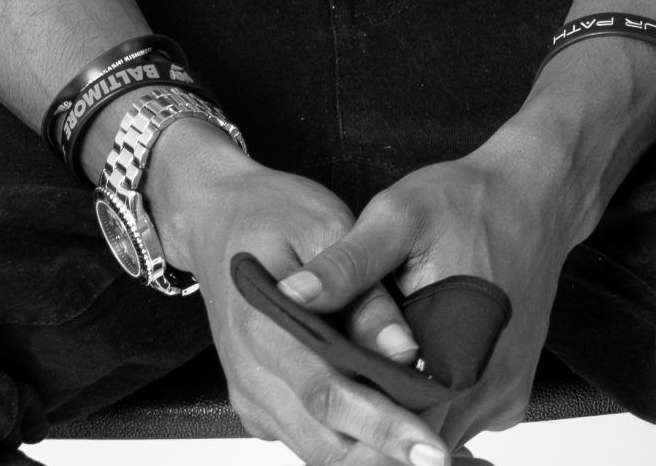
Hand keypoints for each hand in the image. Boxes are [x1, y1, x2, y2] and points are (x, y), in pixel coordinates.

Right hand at [147, 118, 453, 465]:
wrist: (216, 216)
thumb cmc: (273, 212)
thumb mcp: (326, 226)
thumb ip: (363, 293)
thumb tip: (404, 352)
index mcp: (263, 324)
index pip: (328, 394)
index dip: (383, 428)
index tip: (431, 448)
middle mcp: (250, 371)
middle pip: (323, 443)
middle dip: (383, 456)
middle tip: (439, 454)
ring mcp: (249, 393)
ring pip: (316, 452)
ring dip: (368, 456)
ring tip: (420, 445)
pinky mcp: (255, 404)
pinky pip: (305, 440)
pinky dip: (347, 444)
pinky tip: (384, 429)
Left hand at [273, 121, 587, 449]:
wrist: (537, 197)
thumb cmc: (469, 201)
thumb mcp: (398, 215)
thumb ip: (346, 264)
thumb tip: (290, 295)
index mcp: (455, 353)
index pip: (394, 422)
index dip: (354, 416)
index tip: (323, 394)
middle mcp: (486, 390)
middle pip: (416, 435)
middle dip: (373, 417)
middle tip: (337, 383)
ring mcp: (503, 398)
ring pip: (439, 432)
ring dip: (402, 413)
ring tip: (366, 371)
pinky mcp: (511, 394)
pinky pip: (462, 418)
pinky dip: (432, 405)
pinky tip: (407, 366)